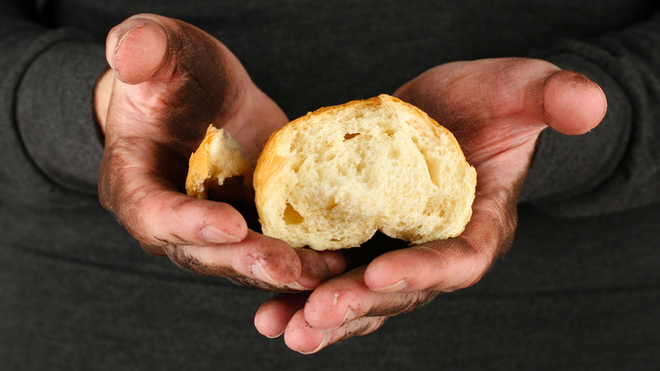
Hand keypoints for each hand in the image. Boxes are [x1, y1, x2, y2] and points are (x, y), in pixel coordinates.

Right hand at [96, 14, 341, 290]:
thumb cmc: (171, 74)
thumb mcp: (159, 49)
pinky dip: (302, 257)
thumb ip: (143, 47)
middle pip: (202, 252)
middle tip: (288, 268)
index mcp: (133, 180)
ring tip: (323, 272)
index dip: (190, 224)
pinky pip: (269, 247)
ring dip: (281, 269)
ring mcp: (210, 227)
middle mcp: (169, 218)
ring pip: (241, 260)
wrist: (199, 95)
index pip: (153, 212)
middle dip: (246, 261)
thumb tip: (132, 54)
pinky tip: (337, 259)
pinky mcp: (246, 222)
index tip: (231, 225)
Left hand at [254, 58, 606, 351]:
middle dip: (358, 307)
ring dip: (322, 315)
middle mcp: (435, 250)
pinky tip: (266, 306)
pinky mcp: (362, 239)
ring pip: (360, 295)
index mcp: (479, 225)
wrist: (450, 111)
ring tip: (280, 327)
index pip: (459, 259)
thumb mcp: (521, 89)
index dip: (424, 272)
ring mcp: (395, 249)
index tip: (380, 274)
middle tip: (314, 318)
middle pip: (400, 291)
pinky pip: (332, 272)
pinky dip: (300, 292)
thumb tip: (588, 104)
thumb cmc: (490, 103)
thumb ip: (551, 95)